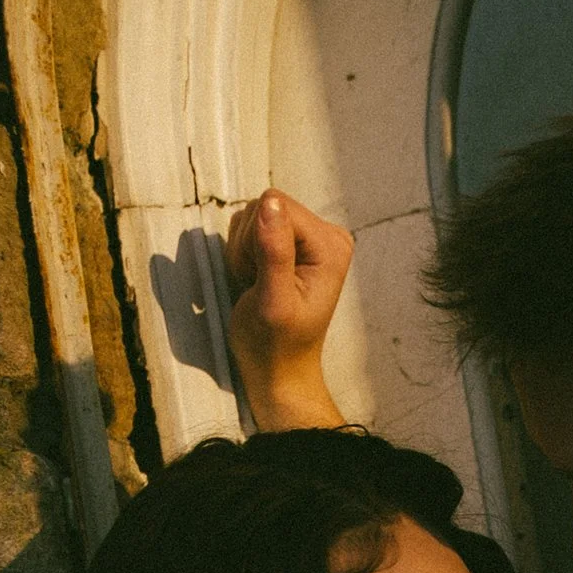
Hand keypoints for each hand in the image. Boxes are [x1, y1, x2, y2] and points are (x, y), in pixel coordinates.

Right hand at [225, 188, 352, 428]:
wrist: (277, 369)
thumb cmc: (276, 345)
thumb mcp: (273, 301)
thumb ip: (274, 251)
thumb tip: (269, 203)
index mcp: (331, 244)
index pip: (275, 205)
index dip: (255, 239)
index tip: (262, 278)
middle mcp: (325, 234)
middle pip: (263, 206)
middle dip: (248, 245)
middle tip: (258, 284)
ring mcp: (307, 238)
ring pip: (251, 216)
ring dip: (242, 252)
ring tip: (257, 285)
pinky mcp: (288, 243)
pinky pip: (248, 228)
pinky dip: (242, 254)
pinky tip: (255, 280)